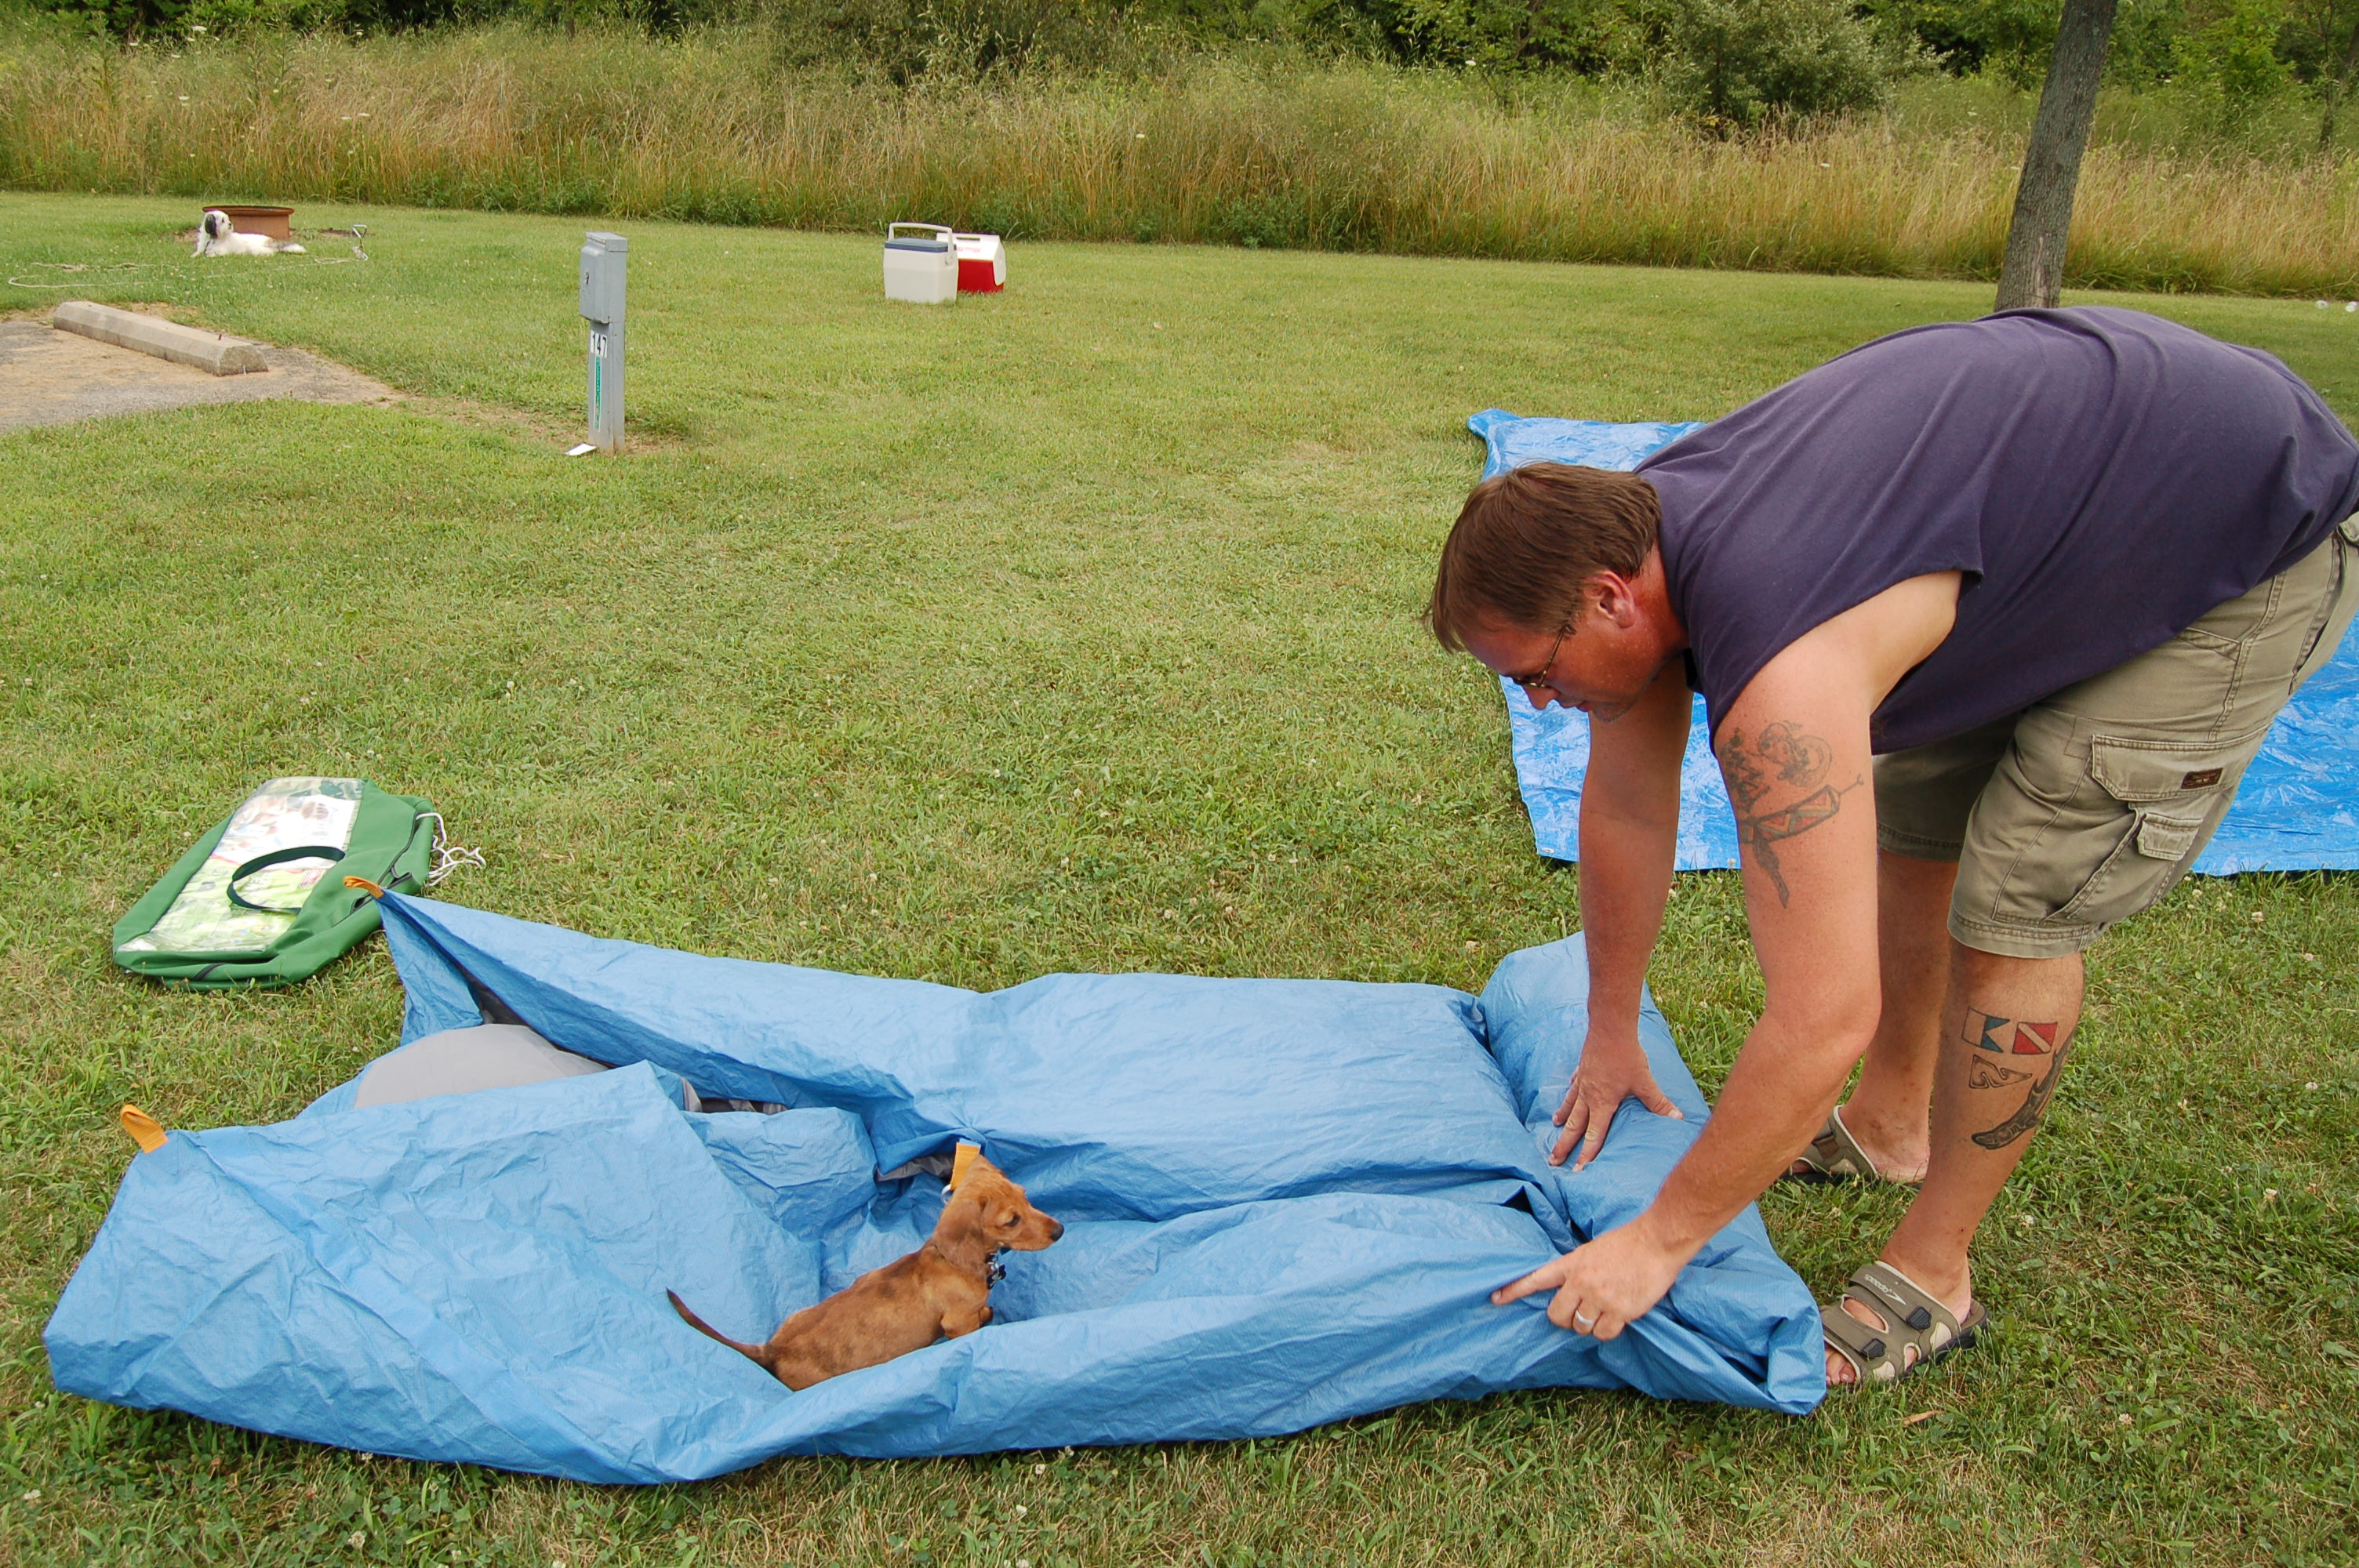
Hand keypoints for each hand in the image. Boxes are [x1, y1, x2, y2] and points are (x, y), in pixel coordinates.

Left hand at [1490, 1218, 1688, 1339]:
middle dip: (1566, 1318)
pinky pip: (1603, 1334)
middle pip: (1557, 1315)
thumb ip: (1578, 1270)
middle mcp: (1581, 1282)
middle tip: (1581, 1312)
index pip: (1536, 1278)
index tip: (1495, 1299)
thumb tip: (1570, 1292)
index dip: (1514, 1290)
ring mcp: (1600, 1297)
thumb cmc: (1628, 1243)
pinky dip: (1608, 1331)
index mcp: (1572, 1263)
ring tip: (1604, 1310)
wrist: (1657, 1240)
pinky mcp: (1620, 1311)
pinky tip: (1618, 1316)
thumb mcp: (1592, 1250)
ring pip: (1580, 1328)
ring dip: (1589, 1325)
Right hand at [1550, 1026, 1682, 1168]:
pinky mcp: (1582, 1068)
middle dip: (1564, 1145)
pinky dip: (1569, 1092)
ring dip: (1563, 1118)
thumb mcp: (1645, 1082)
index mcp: (1603, 1104)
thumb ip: (1659, 1103)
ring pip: (1570, 1105)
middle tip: (1553, 1160)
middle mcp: (1588, 1096)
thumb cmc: (1627, 1056)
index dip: (1586, 1156)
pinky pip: (1573, 1085)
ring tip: (1555, 1126)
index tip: (1577, 1171)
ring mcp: (1583, 1082)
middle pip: (1574, 1126)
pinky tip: (1569, 1092)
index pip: (1594, 1136)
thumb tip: (1677, 1118)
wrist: (1609, 1029)